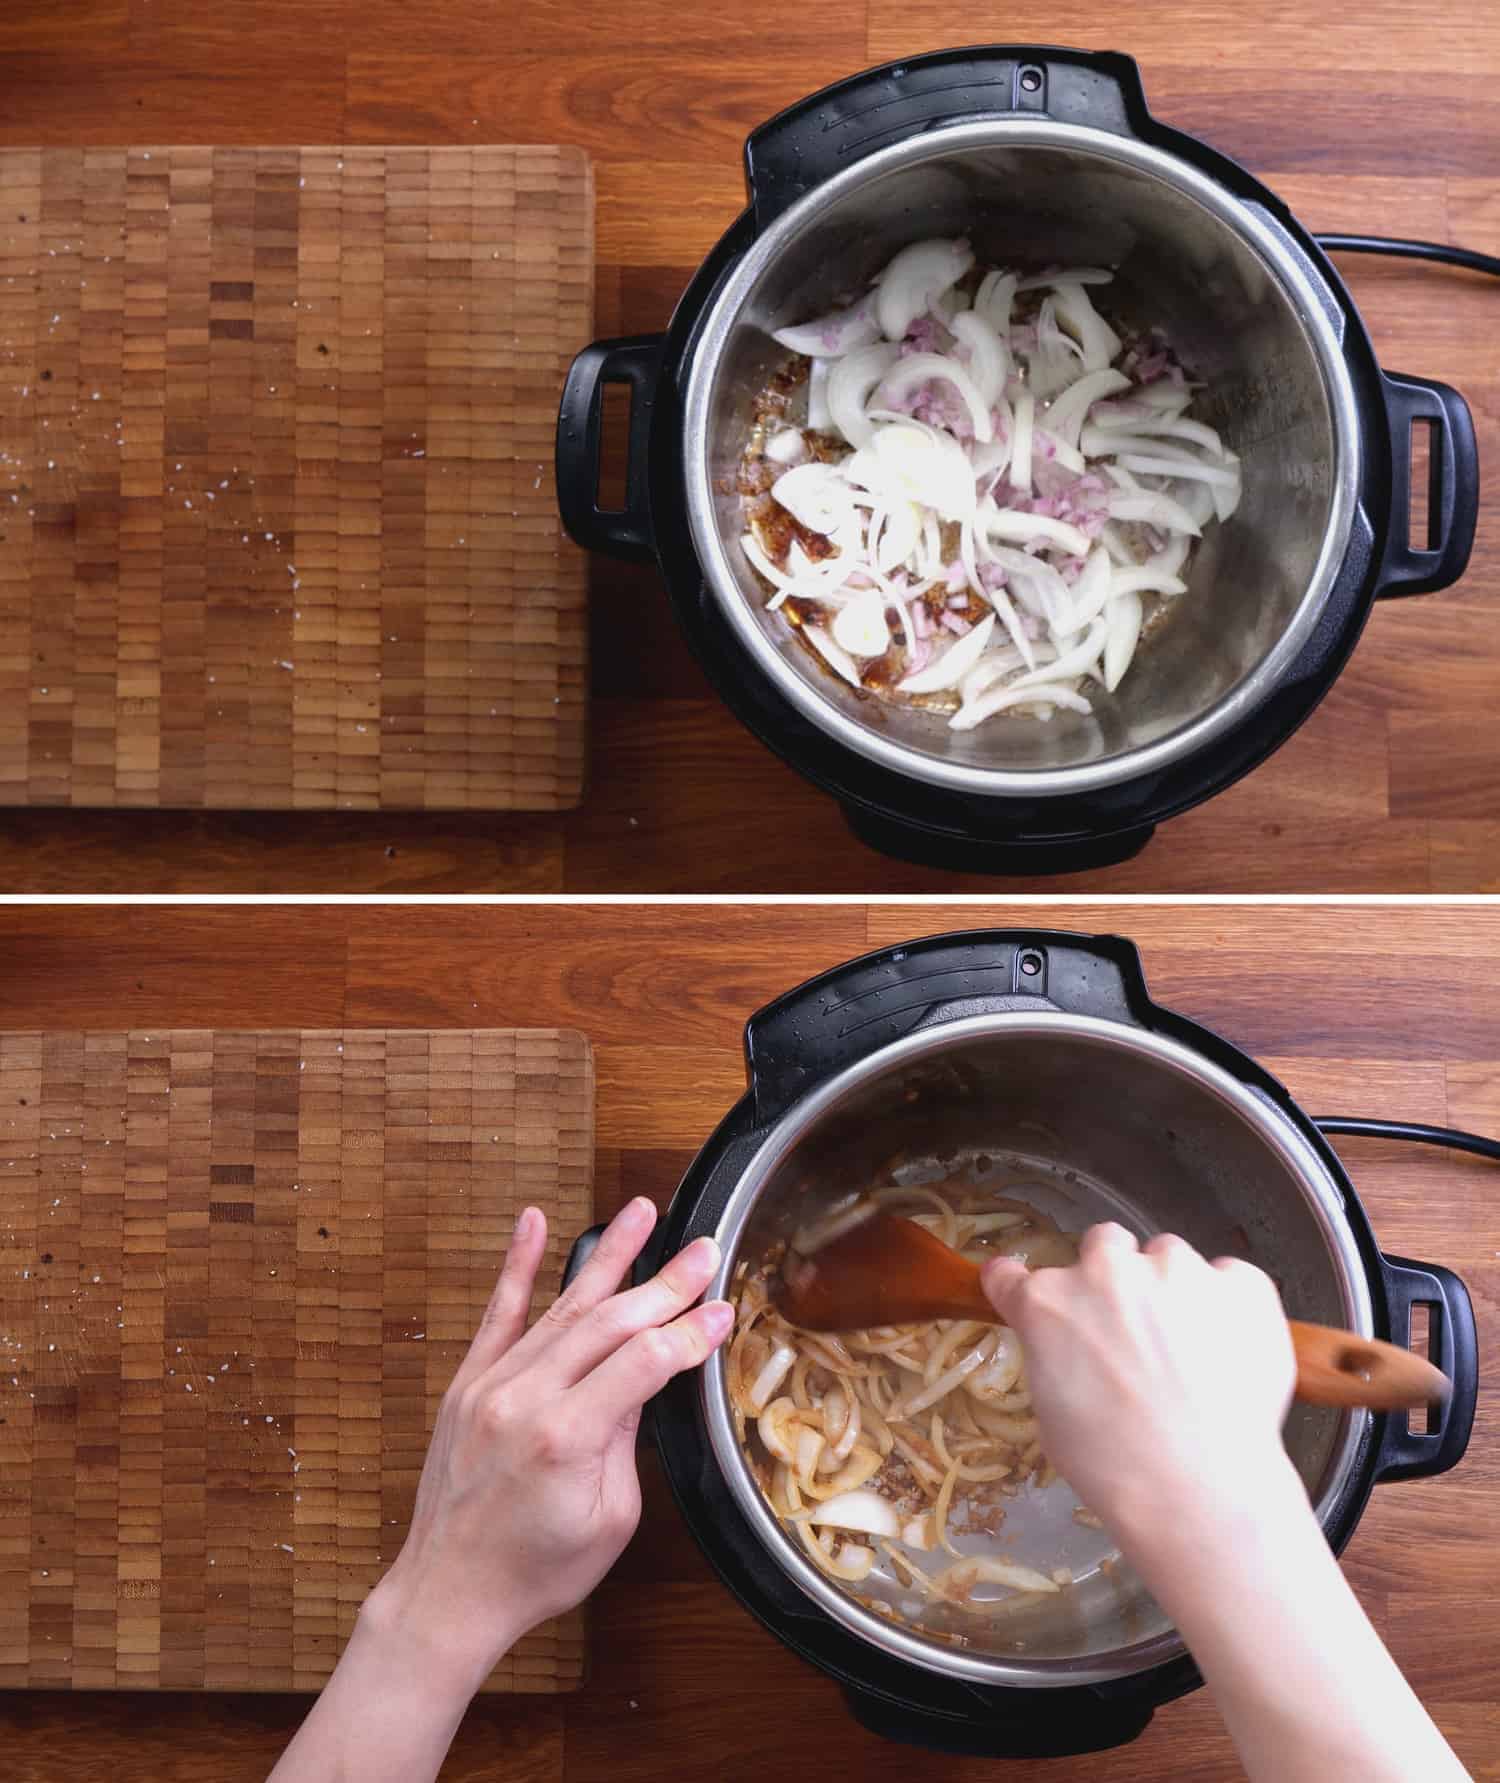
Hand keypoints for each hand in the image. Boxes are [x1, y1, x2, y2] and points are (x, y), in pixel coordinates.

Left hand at [363, 1197, 731, 1693]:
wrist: (449, 1592)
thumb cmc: (535, 1570)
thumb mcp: (611, 1517)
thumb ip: (629, 1439)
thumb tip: (646, 1377)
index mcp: (565, 1437)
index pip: (643, 1362)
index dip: (689, 1332)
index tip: (723, 1310)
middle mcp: (525, 1398)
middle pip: (609, 1322)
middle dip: (665, 1283)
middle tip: (703, 1249)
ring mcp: (492, 1384)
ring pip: (562, 1305)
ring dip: (608, 1256)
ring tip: (642, 1212)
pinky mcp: (469, 1383)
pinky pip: (498, 1312)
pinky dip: (517, 1264)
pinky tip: (535, 1222)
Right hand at [981, 1222, 1298, 1542]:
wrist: (1200, 1491)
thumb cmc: (1115, 1468)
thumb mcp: (1053, 1413)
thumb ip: (1057, 1357)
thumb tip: (1077, 1349)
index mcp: (1048, 1304)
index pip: (1011, 1274)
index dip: (1018, 1285)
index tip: (1025, 1292)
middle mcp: (1107, 1271)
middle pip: (1103, 1243)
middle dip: (1112, 1276)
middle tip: (1130, 1326)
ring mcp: (1177, 1270)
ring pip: (1169, 1255)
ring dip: (1171, 1287)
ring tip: (1190, 1346)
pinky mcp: (1239, 1284)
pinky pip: (1231, 1276)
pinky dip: (1228, 1303)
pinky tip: (1231, 1349)